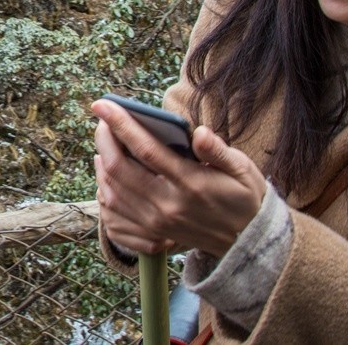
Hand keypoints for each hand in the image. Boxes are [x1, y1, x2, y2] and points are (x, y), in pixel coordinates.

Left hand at [92, 98, 266, 258]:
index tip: (103, 104)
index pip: (146, 149)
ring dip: (101, 162)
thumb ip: (218, 150)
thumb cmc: (243, 198)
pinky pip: (115, 214)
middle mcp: (167, 206)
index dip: (121, 124)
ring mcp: (157, 223)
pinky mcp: (152, 235)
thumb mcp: (242, 169)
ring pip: (112, 192)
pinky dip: (104, 190)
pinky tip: (106, 173)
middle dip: (104, 138)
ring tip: (104, 140)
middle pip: (119, 169)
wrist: (247, 244)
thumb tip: (198, 133)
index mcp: (190, 184)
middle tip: (102, 117)